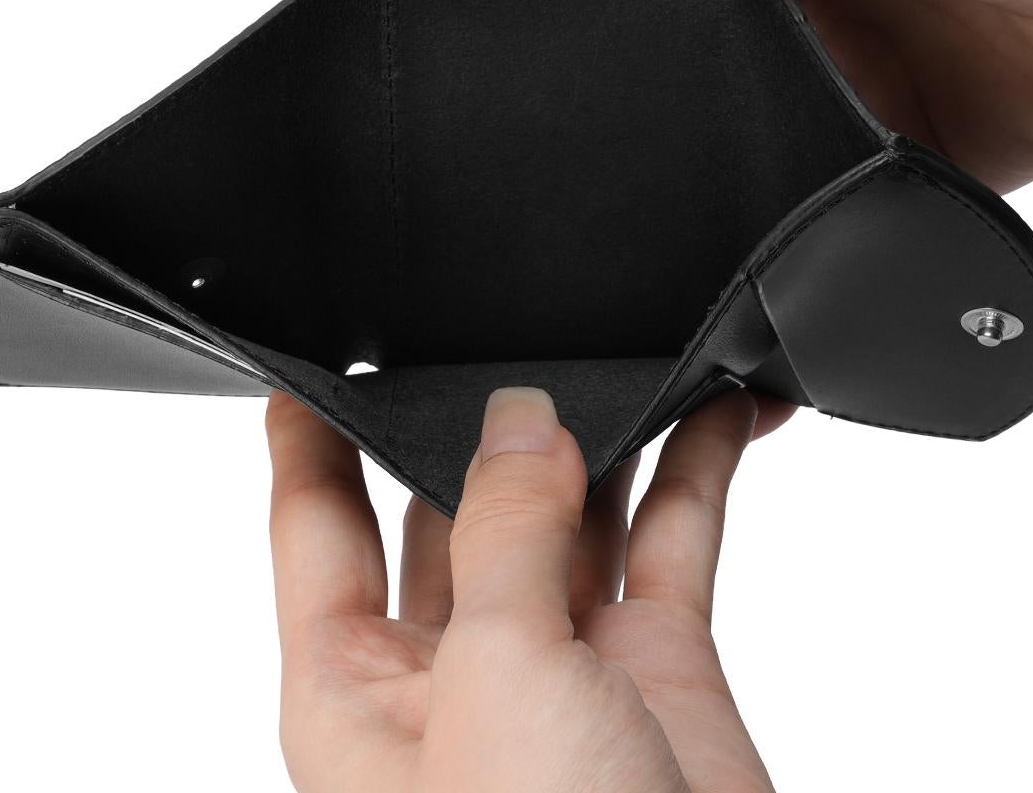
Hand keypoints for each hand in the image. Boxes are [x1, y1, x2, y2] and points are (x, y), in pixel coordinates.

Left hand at [266, 386, 785, 792]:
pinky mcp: (659, 665)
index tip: (317, 358)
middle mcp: (456, 668)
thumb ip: (503, 534)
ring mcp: (562, 664)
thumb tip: (521, 423)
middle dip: (488, 428)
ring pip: (574, 511)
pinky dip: (696, 470)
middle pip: (456, 502)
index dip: (312, 437)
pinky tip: (720, 412)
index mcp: (362, 687)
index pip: (318, 527)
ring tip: (628, 356)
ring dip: (604, 438)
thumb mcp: (493, 682)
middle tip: (519, 346)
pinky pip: (672, 539)